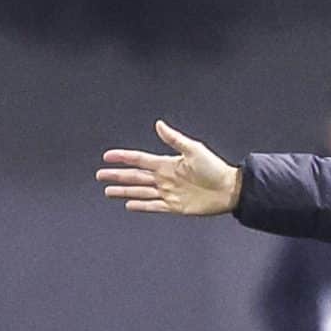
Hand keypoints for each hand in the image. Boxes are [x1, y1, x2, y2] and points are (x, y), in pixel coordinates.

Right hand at [97, 120, 240, 216]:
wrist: (230, 190)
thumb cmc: (216, 168)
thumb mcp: (194, 150)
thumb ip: (174, 139)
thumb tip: (159, 124)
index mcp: (168, 164)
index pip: (140, 159)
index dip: (123, 157)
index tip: (107, 156)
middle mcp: (165, 178)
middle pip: (135, 176)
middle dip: (117, 175)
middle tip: (100, 175)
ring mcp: (169, 192)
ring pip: (140, 191)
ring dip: (124, 191)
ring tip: (108, 191)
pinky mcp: (175, 206)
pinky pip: (153, 206)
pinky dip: (141, 205)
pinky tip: (129, 204)